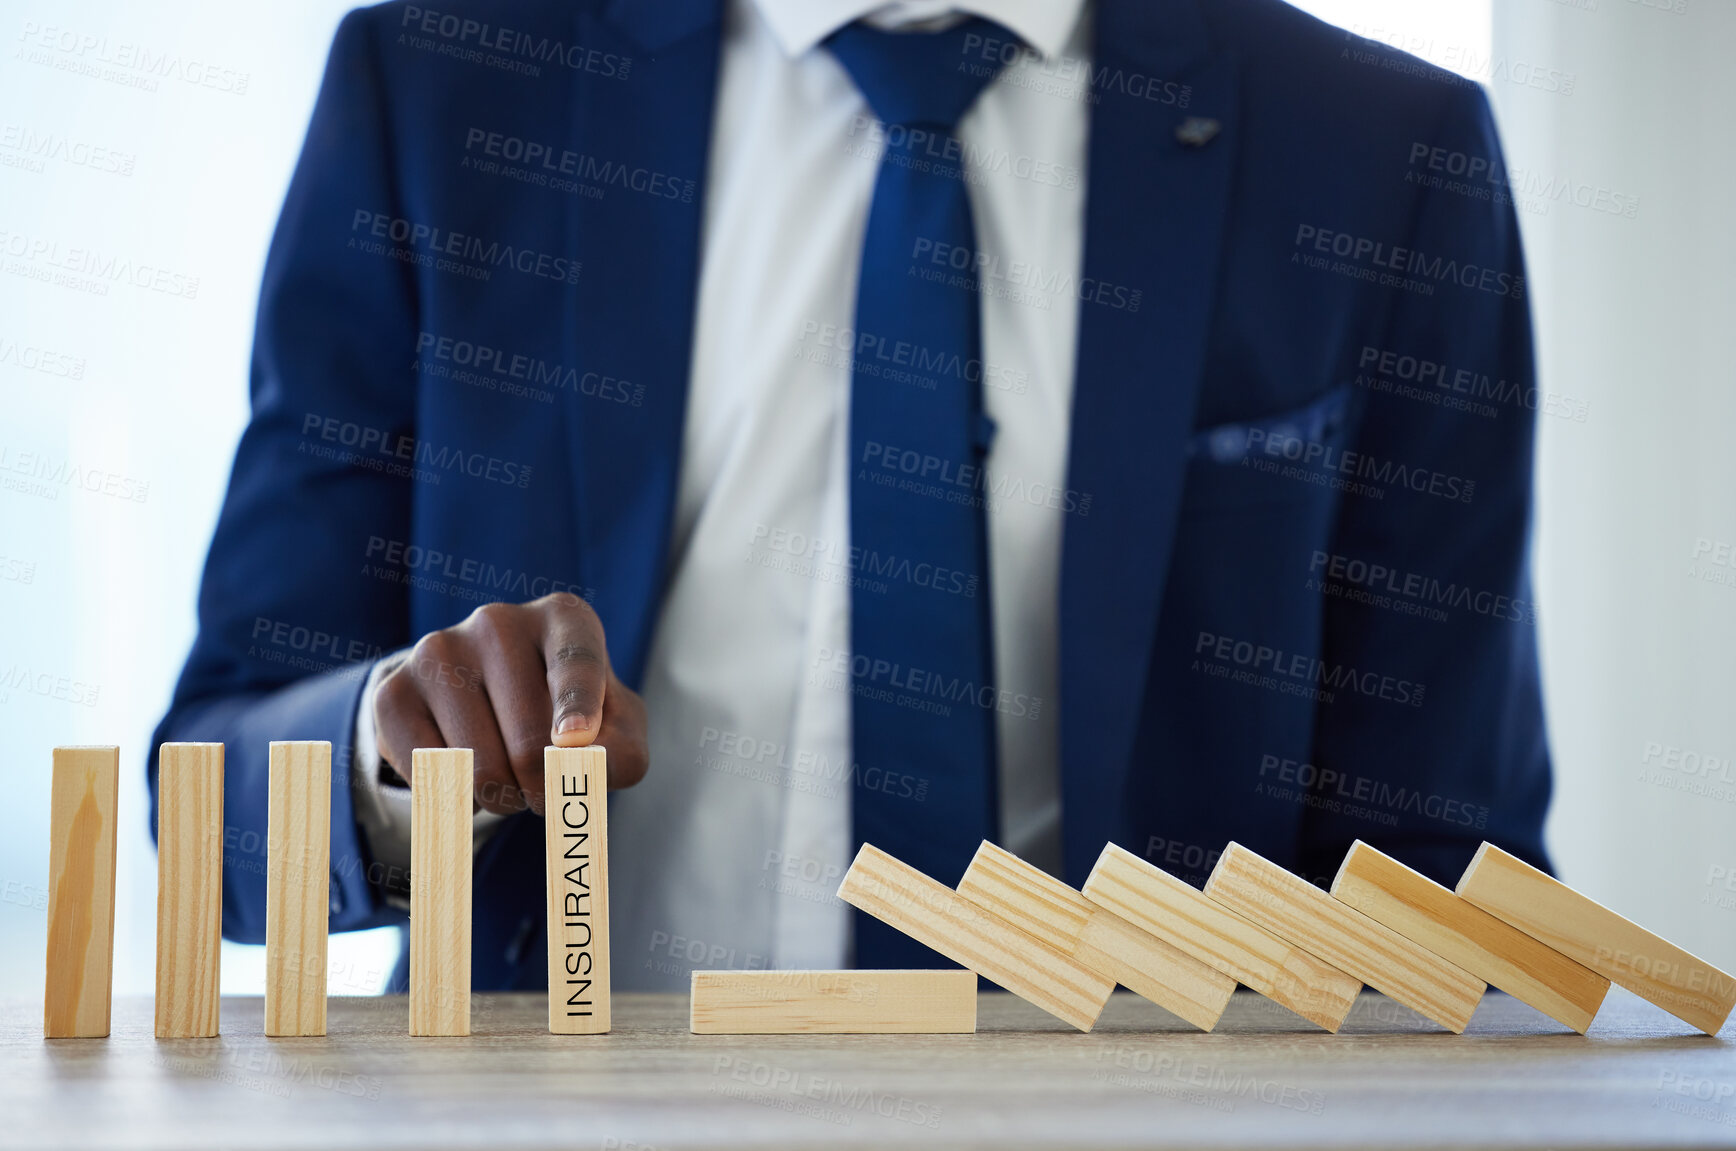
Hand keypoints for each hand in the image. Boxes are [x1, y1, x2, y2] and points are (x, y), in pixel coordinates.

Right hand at [373, 593, 648, 813]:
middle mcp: (499, 622)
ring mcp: (439, 650)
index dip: (576, 704)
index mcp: (564, 620)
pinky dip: (457, 799)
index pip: (575, 662)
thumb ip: (621, 752)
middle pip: (531, 742)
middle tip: (543, 786)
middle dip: (544, 788)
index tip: (573, 738)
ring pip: (481, 768)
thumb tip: (582, 765)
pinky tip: (466, 771)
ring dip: (504, 799)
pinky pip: (431, 777)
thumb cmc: (567, 714)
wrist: (485, 701)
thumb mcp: (614, 728)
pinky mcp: (393, 692)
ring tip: (508, 776)